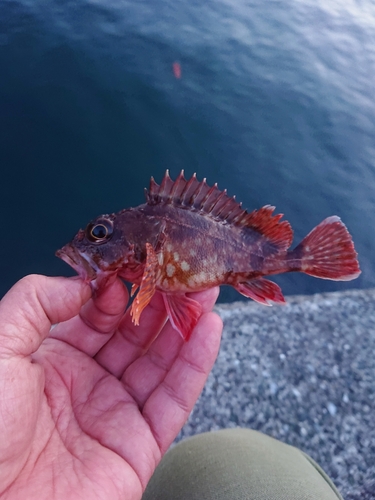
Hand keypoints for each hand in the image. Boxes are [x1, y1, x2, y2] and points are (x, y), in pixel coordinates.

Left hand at [0, 275, 221, 499]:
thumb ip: (36, 302)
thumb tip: (87, 282)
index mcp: (54, 359)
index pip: (98, 315)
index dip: (117, 291)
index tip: (135, 268)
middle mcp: (88, 382)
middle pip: (135, 334)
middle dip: (159, 302)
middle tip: (182, 273)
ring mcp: (116, 412)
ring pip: (161, 361)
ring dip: (185, 326)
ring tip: (204, 294)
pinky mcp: (140, 444)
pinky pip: (175, 398)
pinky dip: (196, 363)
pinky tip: (209, 330)